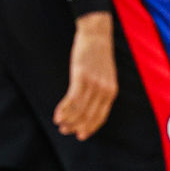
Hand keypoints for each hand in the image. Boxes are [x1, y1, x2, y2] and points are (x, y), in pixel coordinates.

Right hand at [53, 12, 118, 140]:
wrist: (97, 35)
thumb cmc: (98, 55)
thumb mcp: (105, 75)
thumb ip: (101, 89)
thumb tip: (91, 103)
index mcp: (112, 91)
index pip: (101, 116)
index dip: (91, 127)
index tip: (81, 135)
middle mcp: (104, 90)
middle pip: (89, 115)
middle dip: (77, 126)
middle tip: (65, 131)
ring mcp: (93, 84)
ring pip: (80, 109)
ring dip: (68, 120)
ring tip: (60, 125)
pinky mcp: (81, 77)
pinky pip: (72, 99)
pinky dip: (64, 109)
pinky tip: (57, 116)